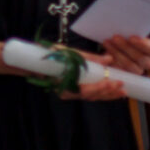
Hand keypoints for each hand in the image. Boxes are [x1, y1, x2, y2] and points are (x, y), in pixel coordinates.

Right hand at [0, 43, 128, 101]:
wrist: (25, 61)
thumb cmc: (43, 55)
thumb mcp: (65, 53)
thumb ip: (87, 58)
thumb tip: (108, 59)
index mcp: (64, 86)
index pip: (88, 91)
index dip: (103, 88)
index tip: (115, 82)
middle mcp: (66, 92)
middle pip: (92, 96)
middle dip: (109, 93)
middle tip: (123, 88)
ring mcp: (67, 91)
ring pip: (91, 96)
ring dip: (106, 94)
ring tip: (120, 91)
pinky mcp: (69, 88)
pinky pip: (86, 93)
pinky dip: (99, 91)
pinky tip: (107, 88)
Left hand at [101, 35, 149, 74]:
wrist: (119, 46)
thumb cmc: (127, 37)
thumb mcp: (130, 32)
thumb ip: (130, 31)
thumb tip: (123, 29)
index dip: (143, 44)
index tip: (131, 37)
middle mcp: (148, 62)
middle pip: (140, 58)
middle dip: (126, 47)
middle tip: (115, 37)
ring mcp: (137, 70)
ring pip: (129, 65)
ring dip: (117, 53)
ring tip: (107, 42)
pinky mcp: (126, 74)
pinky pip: (120, 70)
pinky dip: (112, 62)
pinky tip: (105, 54)